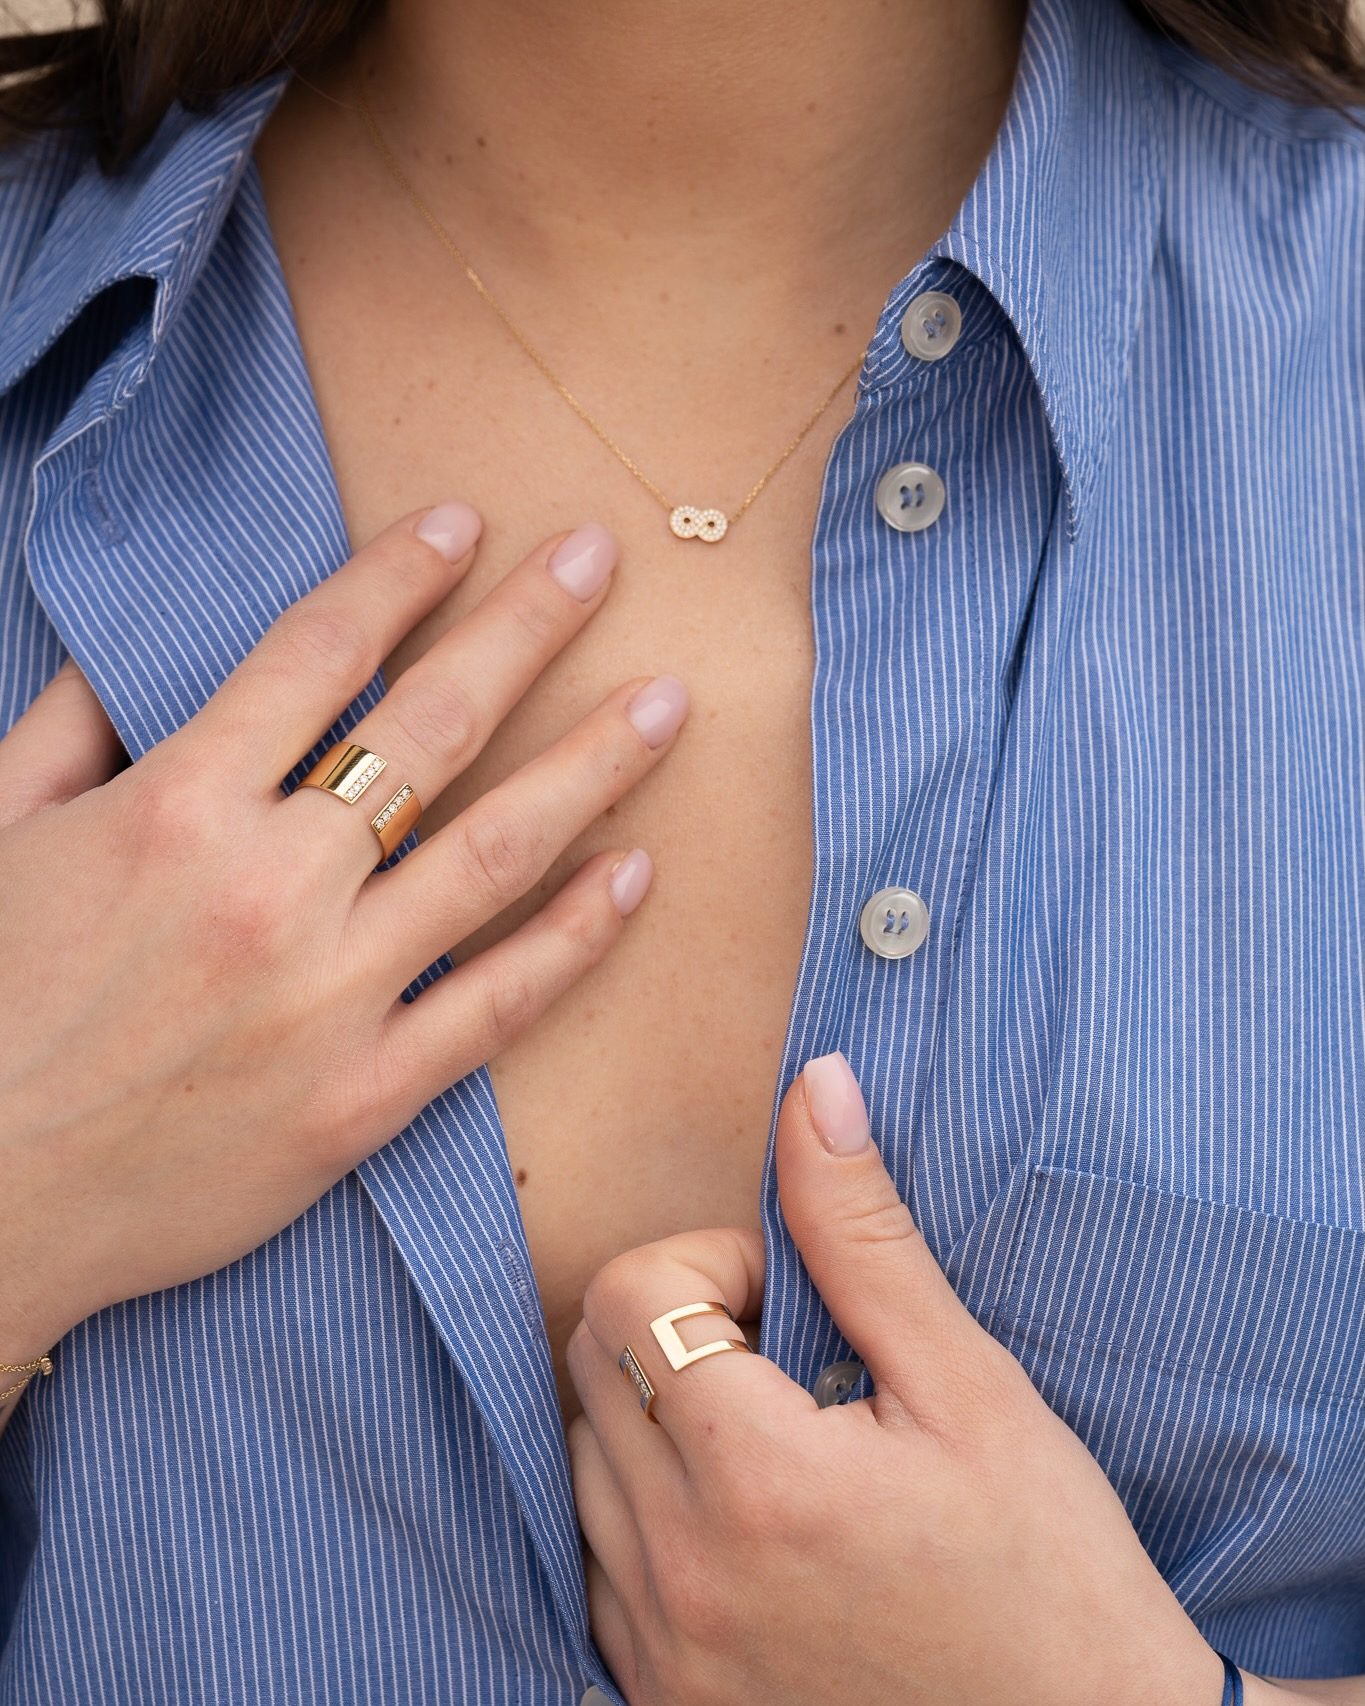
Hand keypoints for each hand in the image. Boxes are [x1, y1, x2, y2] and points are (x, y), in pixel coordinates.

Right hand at [0, 507, 684, 1362]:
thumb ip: (69, 730)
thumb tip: (135, 654)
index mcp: (174, 805)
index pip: (318, 651)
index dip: (399, 573)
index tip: (462, 523)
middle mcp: (270, 886)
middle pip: (431, 726)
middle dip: (525, 627)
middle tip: (597, 558)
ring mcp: (330, 996)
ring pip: (495, 851)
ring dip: (592, 764)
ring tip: (666, 704)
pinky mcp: (363, 1098)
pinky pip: (497, 1003)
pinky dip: (576, 935)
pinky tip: (636, 874)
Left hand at [565, 1050, 1226, 1705]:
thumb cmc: (1051, 1572)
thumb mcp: (970, 1389)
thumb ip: (864, 1236)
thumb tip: (815, 1087)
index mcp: (756, 1480)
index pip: (628, 1292)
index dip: (707, 1263)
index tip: (787, 1299)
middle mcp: (683, 1574)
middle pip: (590, 1364)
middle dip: (674, 1326)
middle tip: (784, 1359)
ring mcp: (662, 1654)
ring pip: (580, 1463)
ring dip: (653, 1419)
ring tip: (770, 1440)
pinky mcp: (663, 1702)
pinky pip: (592, 1568)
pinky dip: (642, 1516)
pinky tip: (738, 1522)